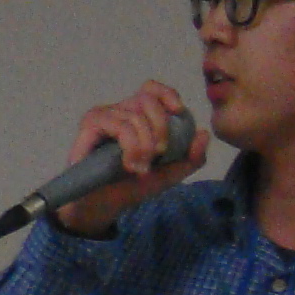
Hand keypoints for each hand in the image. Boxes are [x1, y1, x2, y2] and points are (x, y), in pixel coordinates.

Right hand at [50, 79, 204, 236]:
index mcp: (138, 116)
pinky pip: (119, 125)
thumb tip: (204, 134)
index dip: (167, 94)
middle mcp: (120, 110)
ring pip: (135, 116)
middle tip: (158, 156)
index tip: (179, 111)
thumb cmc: (131, 186)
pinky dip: (130, 145)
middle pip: (147, 99)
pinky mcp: (90, 124)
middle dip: (160, 128)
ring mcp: (104, 115)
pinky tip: (129, 164)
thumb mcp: (169, 175)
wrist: (103, 205)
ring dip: (143, 145)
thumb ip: (191, 158)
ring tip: (139, 169)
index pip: (152, 89)